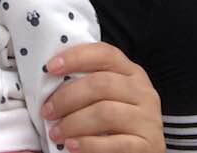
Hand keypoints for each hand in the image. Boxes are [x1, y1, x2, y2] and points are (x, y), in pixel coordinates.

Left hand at [42, 42, 162, 152]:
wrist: (141, 151)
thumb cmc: (118, 122)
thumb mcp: (108, 96)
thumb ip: (89, 83)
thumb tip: (51, 77)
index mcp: (132, 72)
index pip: (104, 54)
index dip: (75, 57)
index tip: (50, 67)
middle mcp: (143, 91)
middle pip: (101, 84)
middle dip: (67, 97)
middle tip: (47, 111)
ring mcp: (148, 118)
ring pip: (105, 113)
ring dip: (73, 123)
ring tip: (56, 133)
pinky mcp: (148, 145)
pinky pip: (114, 143)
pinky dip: (88, 144)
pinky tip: (72, 145)